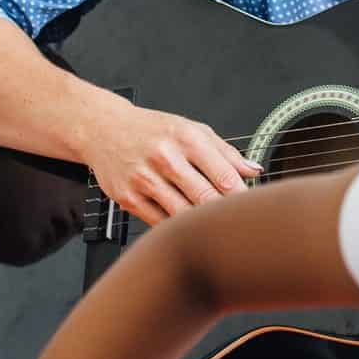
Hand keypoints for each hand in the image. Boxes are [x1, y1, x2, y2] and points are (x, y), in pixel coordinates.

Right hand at [82, 99, 260, 224]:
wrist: (104, 130)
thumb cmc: (151, 130)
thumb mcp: (192, 130)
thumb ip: (225, 152)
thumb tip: (254, 171)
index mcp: (187, 138)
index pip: (224, 175)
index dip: (242, 197)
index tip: (250, 208)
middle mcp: (165, 157)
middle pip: (205, 197)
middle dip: (224, 213)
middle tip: (236, 223)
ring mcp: (145, 179)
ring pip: (183, 214)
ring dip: (200, 223)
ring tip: (213, 227)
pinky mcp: (129, 198)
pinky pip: (160, 222)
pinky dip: (176, 228)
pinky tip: (186, 227)